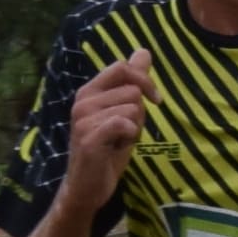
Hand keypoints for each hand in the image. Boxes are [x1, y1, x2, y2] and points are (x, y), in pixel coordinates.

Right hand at [57, 49, 149, 206]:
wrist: (87, 186)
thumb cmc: (108, 149)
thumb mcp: (124, 112)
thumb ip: (133, 82)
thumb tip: (144, 51)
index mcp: (89, 91)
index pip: (121, 67)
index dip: (144, 80)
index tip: (155, 99)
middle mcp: (83, 101)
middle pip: (132, 90)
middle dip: (140, 112)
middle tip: (126, 130)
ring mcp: (83, 119)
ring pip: (132, 108)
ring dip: (135, 128)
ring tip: (118, 141)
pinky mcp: (89, 137)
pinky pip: (124, 123)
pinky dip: (129, 136)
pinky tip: (116, 148)